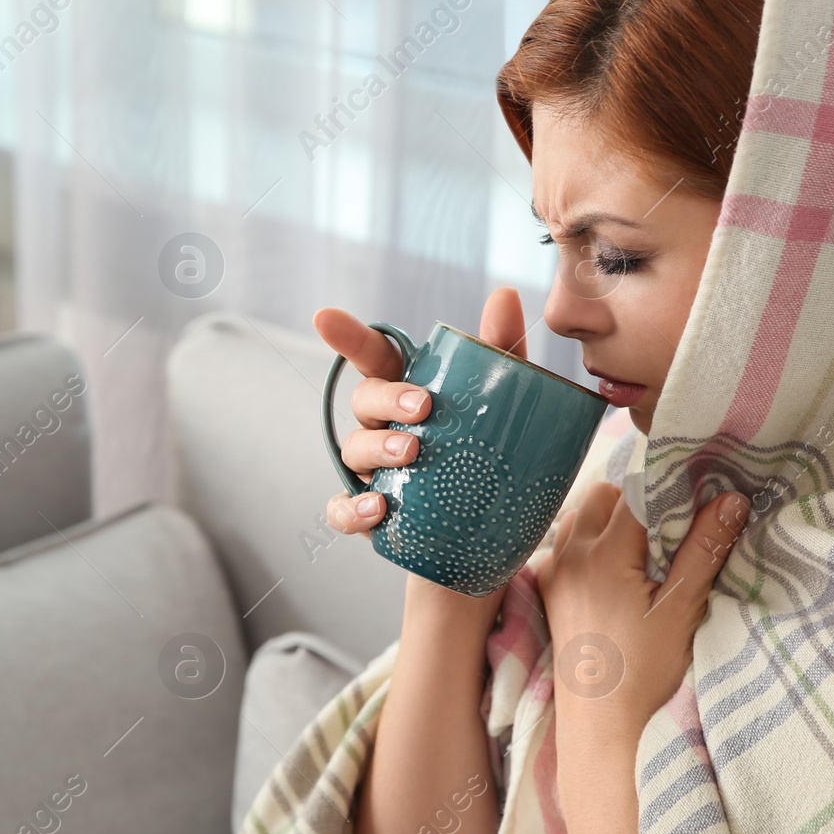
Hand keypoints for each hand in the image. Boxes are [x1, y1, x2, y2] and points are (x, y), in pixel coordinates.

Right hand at [313, 286, 528, 536]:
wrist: (497, 538)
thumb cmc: (493, 457)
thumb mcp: (508, 405)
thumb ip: (503, 353)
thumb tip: (504, 295)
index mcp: (409, 392)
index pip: (374, 358)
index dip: (348, 337)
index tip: (325, 318)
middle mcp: (382, 427)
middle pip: (363, 400)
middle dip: (385, 398)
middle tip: (422, 407)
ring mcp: (373, 472)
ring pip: (353, 450)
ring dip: (376, 448)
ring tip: (410, 453)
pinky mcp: (371, 518)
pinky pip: (342, 510)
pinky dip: (352, 509)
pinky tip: (378, 508)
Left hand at [536, 481, 749, 745]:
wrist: (600, 725)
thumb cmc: (643, 672)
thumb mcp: (682, 609)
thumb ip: (704, 549)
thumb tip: (730, 499)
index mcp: (604, 554)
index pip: (637, 492)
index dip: (668, 486)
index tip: (696, 490)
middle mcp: (570, 555)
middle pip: (602, 495)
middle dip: (636, 500)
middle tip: (668, 528)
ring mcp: (554, 572)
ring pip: (577, 515)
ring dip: (608, 519)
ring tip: (641, 549)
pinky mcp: (547, 591)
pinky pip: (562, 544)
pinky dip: (584, 543)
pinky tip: (610, 568)